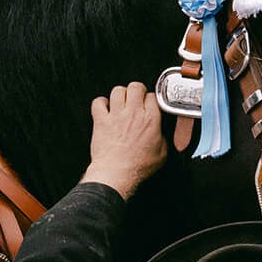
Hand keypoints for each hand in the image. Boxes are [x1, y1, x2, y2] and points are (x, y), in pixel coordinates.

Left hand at [82, 83, 168, 198]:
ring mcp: (116, 116)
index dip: (150, 100)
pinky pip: (98, 102)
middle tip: (135, 101)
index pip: (153, 96)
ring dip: (119, 96)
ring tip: (120, 105)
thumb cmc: (137, 168)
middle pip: (135, 86)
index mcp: (150, 119)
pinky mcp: (101, 121)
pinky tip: (104, 110)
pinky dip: (100, 104)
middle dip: (136, 91)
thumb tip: (162, 136)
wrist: (116, 175)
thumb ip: (164, 140)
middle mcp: (133, 113)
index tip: (147, 107)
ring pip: (117, 90)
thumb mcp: (161, 155)